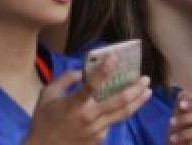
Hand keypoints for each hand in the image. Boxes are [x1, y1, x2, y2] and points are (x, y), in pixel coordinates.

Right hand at [25, 58, 151, 144]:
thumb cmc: (44, 120)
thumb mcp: (48, 95)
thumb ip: (65, 79)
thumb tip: (83, 71)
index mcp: (74, 105)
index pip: (92, 85)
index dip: (104, 70)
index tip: (114, 56)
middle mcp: (89, 118)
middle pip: (118, 102)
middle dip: (135, 89)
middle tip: (146, 79)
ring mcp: (96, 131)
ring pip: (122, 114)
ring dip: (137, 102)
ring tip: (148, 92)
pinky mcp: (98, 140)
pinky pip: (112, 123)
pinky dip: (119, 113)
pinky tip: (126, 105)